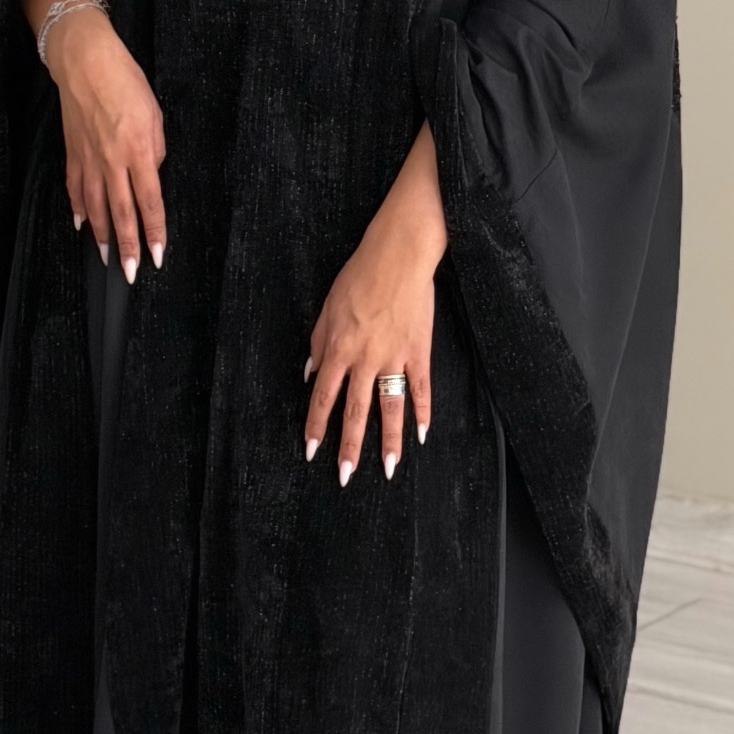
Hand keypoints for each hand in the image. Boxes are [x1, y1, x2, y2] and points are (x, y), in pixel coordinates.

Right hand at [44, 9, 166, 282]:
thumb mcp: (155, 114)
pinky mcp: (73, 152)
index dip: (153, 232)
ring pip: (95, 206)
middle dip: (126, 246)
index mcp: (138, 151)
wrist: (85, 61)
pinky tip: (81, 225)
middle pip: (122, 213)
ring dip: (102, 235)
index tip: (156, 256)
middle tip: (128, 274)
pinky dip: (78, 209)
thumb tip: (152, 174)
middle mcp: (112, 161)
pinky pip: (75, 187)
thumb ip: (156, 149)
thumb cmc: (125, 81)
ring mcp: (89, 158)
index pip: (149, 202)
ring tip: (106, 258)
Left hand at [304, 124, 447, 484]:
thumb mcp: (326, 308)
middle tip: (345, 477)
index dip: (316, 426)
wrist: (398, 256)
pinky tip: (422, 435)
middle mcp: (365, 360)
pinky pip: (420, 388)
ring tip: (390, 470)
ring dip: (389, 442)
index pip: (323, 397)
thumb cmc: (358, 277)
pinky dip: (422, 412)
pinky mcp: (418, 352)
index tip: (311, 451)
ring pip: (390, 408)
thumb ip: (318, 344)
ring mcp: (394, 358)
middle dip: (349, 447)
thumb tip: (311, 375)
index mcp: (338, 349)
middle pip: (354, 412)